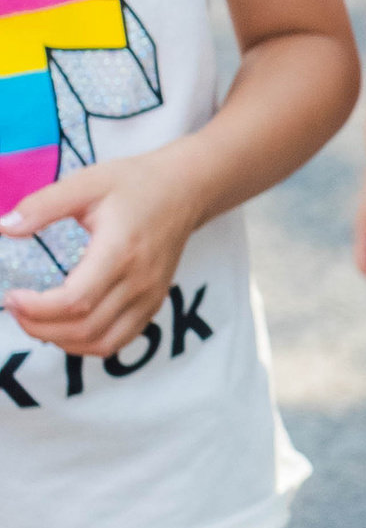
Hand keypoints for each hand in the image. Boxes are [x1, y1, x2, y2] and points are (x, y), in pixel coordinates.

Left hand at [2, 149, 207, 359]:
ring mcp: (150, 296)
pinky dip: (86, 344)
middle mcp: (139, 281)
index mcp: (121, 251)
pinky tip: (66, 327)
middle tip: (15, 306)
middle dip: (38, 327)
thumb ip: (44, 205)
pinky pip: (118, 341)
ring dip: (60, 341)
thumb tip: (4, 226)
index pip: (75, 300)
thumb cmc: (135, 183)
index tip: (12, 295)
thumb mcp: (87, 182)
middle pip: (84, 328)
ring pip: (100, 342)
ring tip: (36, 319)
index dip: (36, 309)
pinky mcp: (154, 303)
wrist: (186, 188)